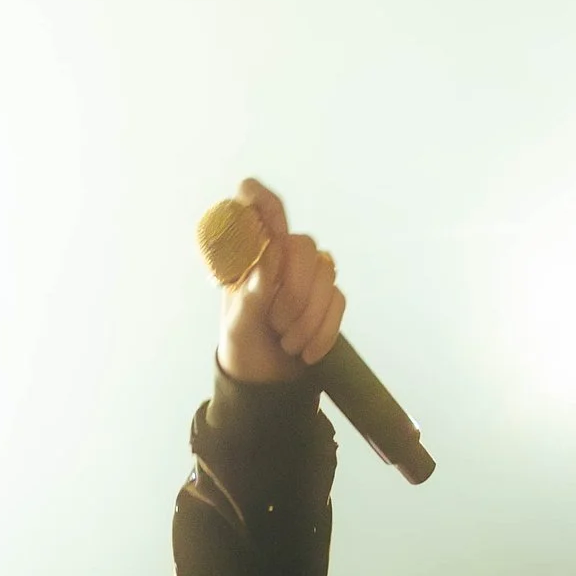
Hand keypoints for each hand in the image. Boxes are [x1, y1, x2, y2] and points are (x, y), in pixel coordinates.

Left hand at [216, 179, 344, 383]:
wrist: (263, 380)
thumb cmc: (242, 344)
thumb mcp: (238, 324)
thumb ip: (251, 292)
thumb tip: (270, 258)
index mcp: (249, 250)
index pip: (251, 196)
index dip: (263, 205)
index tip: (273, 241)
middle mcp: (280, 251)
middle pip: (302, 245)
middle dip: (293, 292)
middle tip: (276, 324)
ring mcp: (308, 272)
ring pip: (326, 273)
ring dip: (307, 318)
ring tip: (286, 343)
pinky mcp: (329, 296)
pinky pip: (338, 301)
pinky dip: (322, 332)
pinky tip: (305, 353)